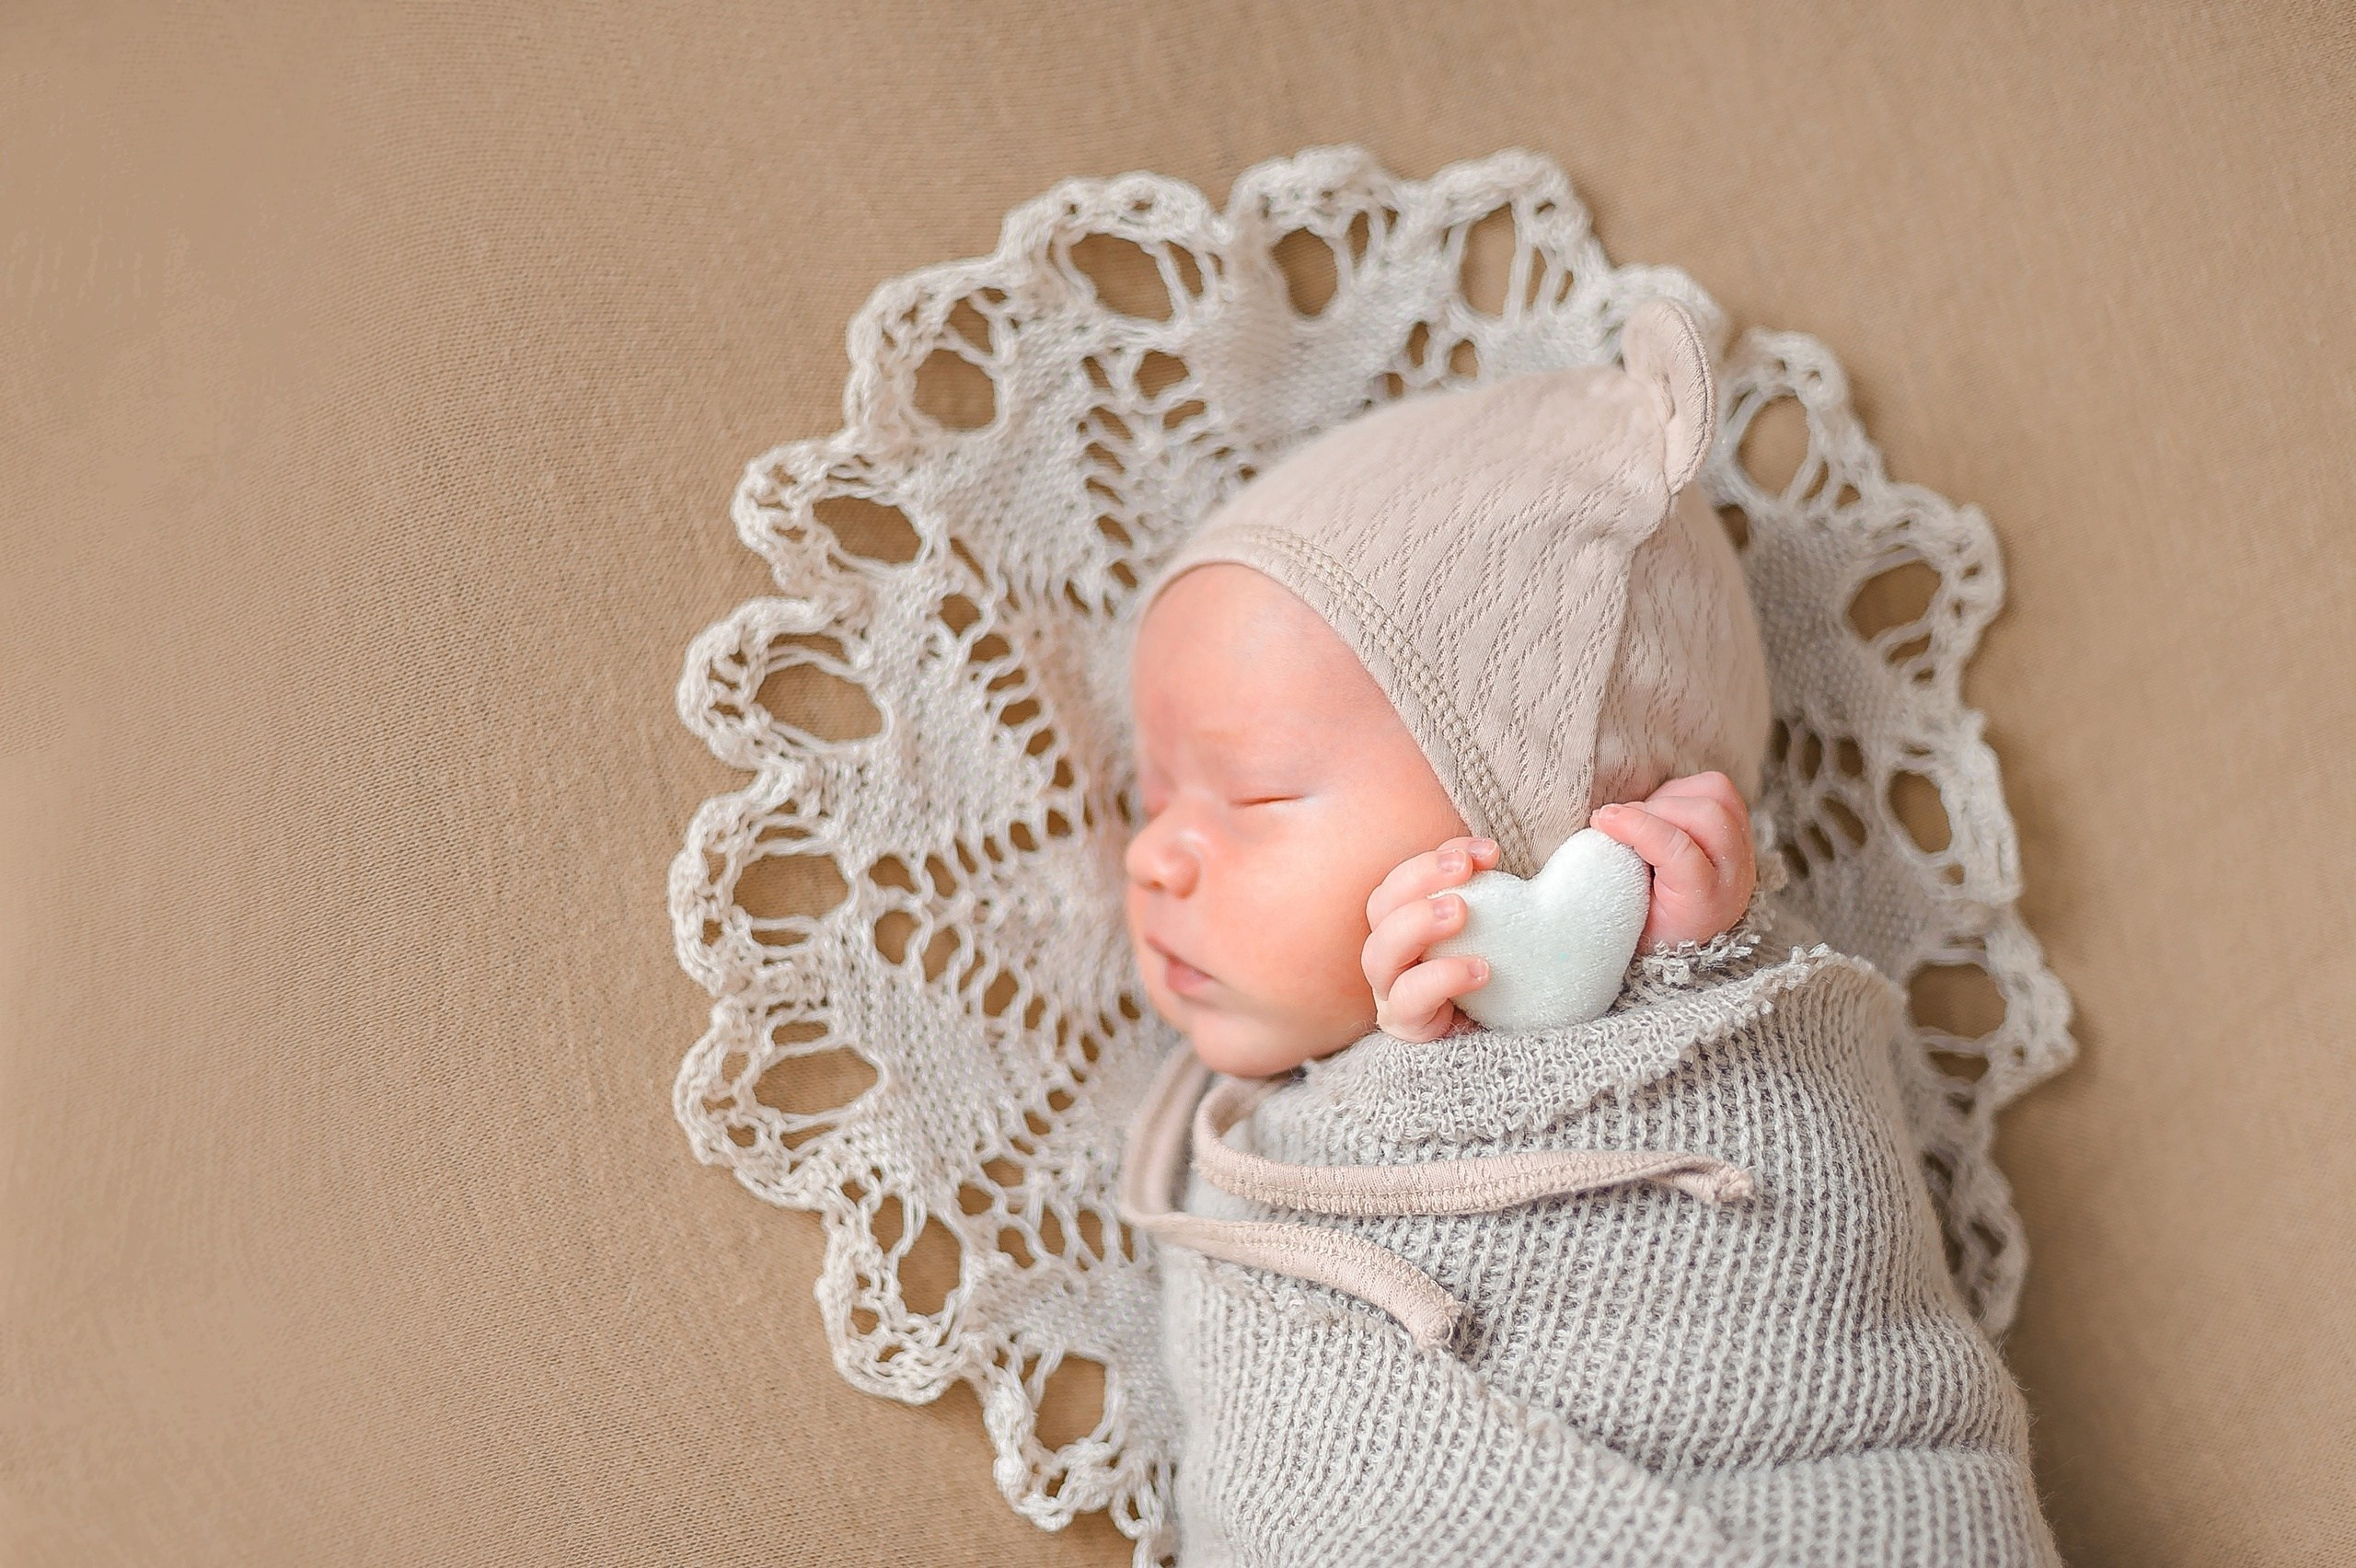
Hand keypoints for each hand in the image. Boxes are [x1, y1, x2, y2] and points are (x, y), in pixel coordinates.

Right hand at [1360, 835, 1500, 1041]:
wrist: (1515, 1048)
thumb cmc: (1504, 983)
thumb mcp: (1500, 932)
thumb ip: (1497, 895)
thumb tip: (1513, 852)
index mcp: (1406, 923)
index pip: (1405, 880)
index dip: (1437, 857)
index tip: (1487, 851)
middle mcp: (1392, 955)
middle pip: (1380, 906)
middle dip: (1419, 878)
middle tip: (1463, 872)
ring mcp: (1392, 993)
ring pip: (1378, 954)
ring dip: (1415, 923)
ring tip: (1460, 912)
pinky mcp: (1406, 1027)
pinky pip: (1406, 1002)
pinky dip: (1439, 979)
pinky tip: (1480, 970)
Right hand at [1590, 771, 1756, 951]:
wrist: (1688, 934)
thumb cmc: (1651, 925)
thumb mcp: (1629, 915)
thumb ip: (1618, 875)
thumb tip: (1603, 824)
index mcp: (1705, 904)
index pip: (1679, 852)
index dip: (1638, 828)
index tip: (1602, 821)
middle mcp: (1735, 874)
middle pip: (1706, 815)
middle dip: (1654, 808)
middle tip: (1618, 820)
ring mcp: (1743, 847)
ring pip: (1716, 795)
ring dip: (1670, 797)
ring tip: (1643, 817)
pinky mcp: (1739, 826)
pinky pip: (1716, 789)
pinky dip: (1683, 791)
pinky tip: (1663, 812)